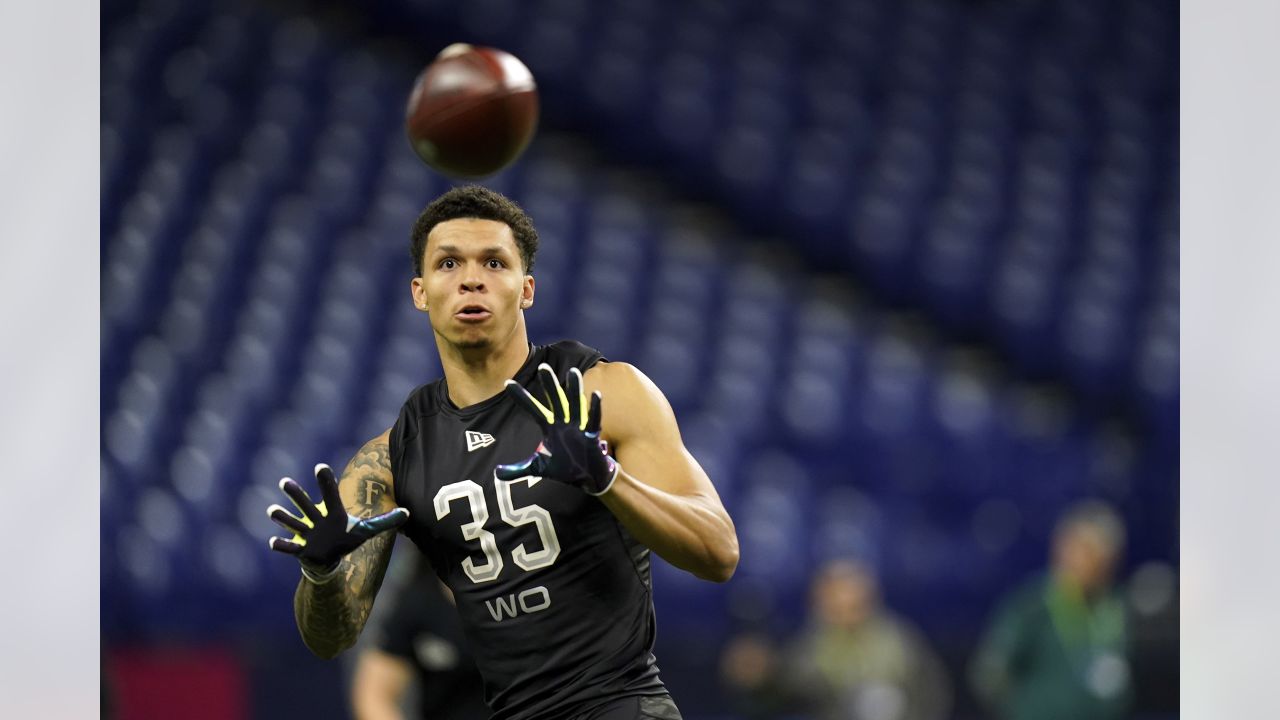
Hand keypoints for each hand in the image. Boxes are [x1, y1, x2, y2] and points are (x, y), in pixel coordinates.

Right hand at [267, 463, 409, 572]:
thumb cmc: (346, 539)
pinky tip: (273, 542)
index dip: (325, 482)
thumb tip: (408, 513)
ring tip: (272, 511)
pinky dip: (282, 545)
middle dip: (296, 495)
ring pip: (294, 523)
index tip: (320, 466)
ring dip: (283, 518)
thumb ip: (386, 521)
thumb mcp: (367, 531)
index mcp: (332, 513)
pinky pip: (290, 547)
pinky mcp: (301, 550)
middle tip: (284, 482)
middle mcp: (316, 520)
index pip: (330, 495)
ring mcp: (307, 534)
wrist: (329, 558)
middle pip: (306, 505)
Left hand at [496, 364, 618, 494]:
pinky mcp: (592, 437)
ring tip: (573, 372)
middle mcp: (563, 424)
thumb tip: (496, 473)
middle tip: (543, 367)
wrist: (587, 478)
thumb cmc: (565, 468)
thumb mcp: (538, 468)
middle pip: (556, 401)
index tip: (507, 383)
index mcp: (550, 428)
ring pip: (575, 406)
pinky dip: (595, 409)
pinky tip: (596, 395)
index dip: (522, 397)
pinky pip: (594, 421)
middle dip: (550, 385)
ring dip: (574, 390)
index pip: (533, 409)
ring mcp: (578, 429)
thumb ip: (517, 470)